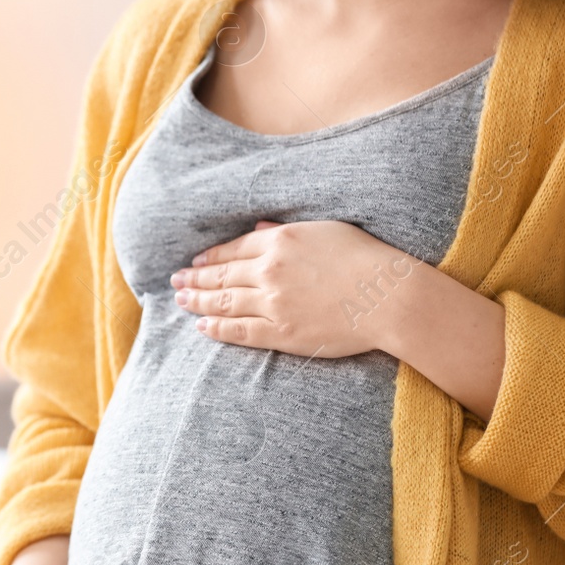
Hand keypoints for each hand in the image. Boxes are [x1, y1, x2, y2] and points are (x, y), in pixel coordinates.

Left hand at [171, 219, 419, 358]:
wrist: (388, 297)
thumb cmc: (365, 259)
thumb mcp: (324, 230)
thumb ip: (286, 232)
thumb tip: (257, 231)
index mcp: (280, 241)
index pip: (233, 249)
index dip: (210, 258)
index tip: (195, 263)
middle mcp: (270, 271)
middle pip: (222, 275)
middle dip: (195, 279)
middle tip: (175, 282)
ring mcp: (274, 304)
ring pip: (225, 303)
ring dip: (199, 302)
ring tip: (182, 302)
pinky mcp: (283, 333)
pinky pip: (240, 332)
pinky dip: (218, 329)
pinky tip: (203, 328)